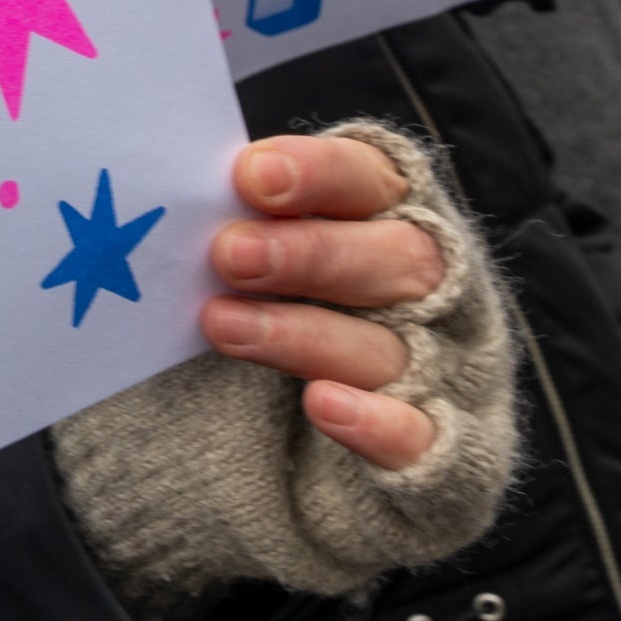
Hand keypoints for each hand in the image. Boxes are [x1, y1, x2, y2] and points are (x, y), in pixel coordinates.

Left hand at [201, 136, 449, 472]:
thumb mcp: (275, 252)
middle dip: (311, 253)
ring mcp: (446, 370)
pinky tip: (323, 405)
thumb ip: (248, 223)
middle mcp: (436, 290)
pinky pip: (422, 438)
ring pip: (391, 346)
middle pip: (399, 258)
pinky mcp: (444, 448)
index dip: (319, 173)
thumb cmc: (288, 309)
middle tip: (229, 254)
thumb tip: (174, 199)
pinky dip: (377, 422)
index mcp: (397, 218)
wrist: (323, 442)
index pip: (371, 180)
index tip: (252, 175)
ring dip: (305, 335)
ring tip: (223, 325)